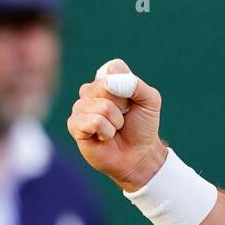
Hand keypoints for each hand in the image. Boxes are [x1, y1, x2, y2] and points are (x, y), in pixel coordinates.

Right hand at [66, 58, 167, 191]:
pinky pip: (92, 122)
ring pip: (101, 107)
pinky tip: (105, 137)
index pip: (113, 69)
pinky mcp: (74, 126)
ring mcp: (80, 108)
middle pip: (104, 87)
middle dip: (122, 106)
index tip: (132, 101)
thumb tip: (108, 81)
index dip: (127, 87)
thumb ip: (134, 84)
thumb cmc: (142, 126)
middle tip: (124, 117)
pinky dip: (106, 131)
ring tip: (115, 129)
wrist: (139, 155)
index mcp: (107, 80)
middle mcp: (90, 91)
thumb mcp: (149, 100)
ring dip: (116, 122)